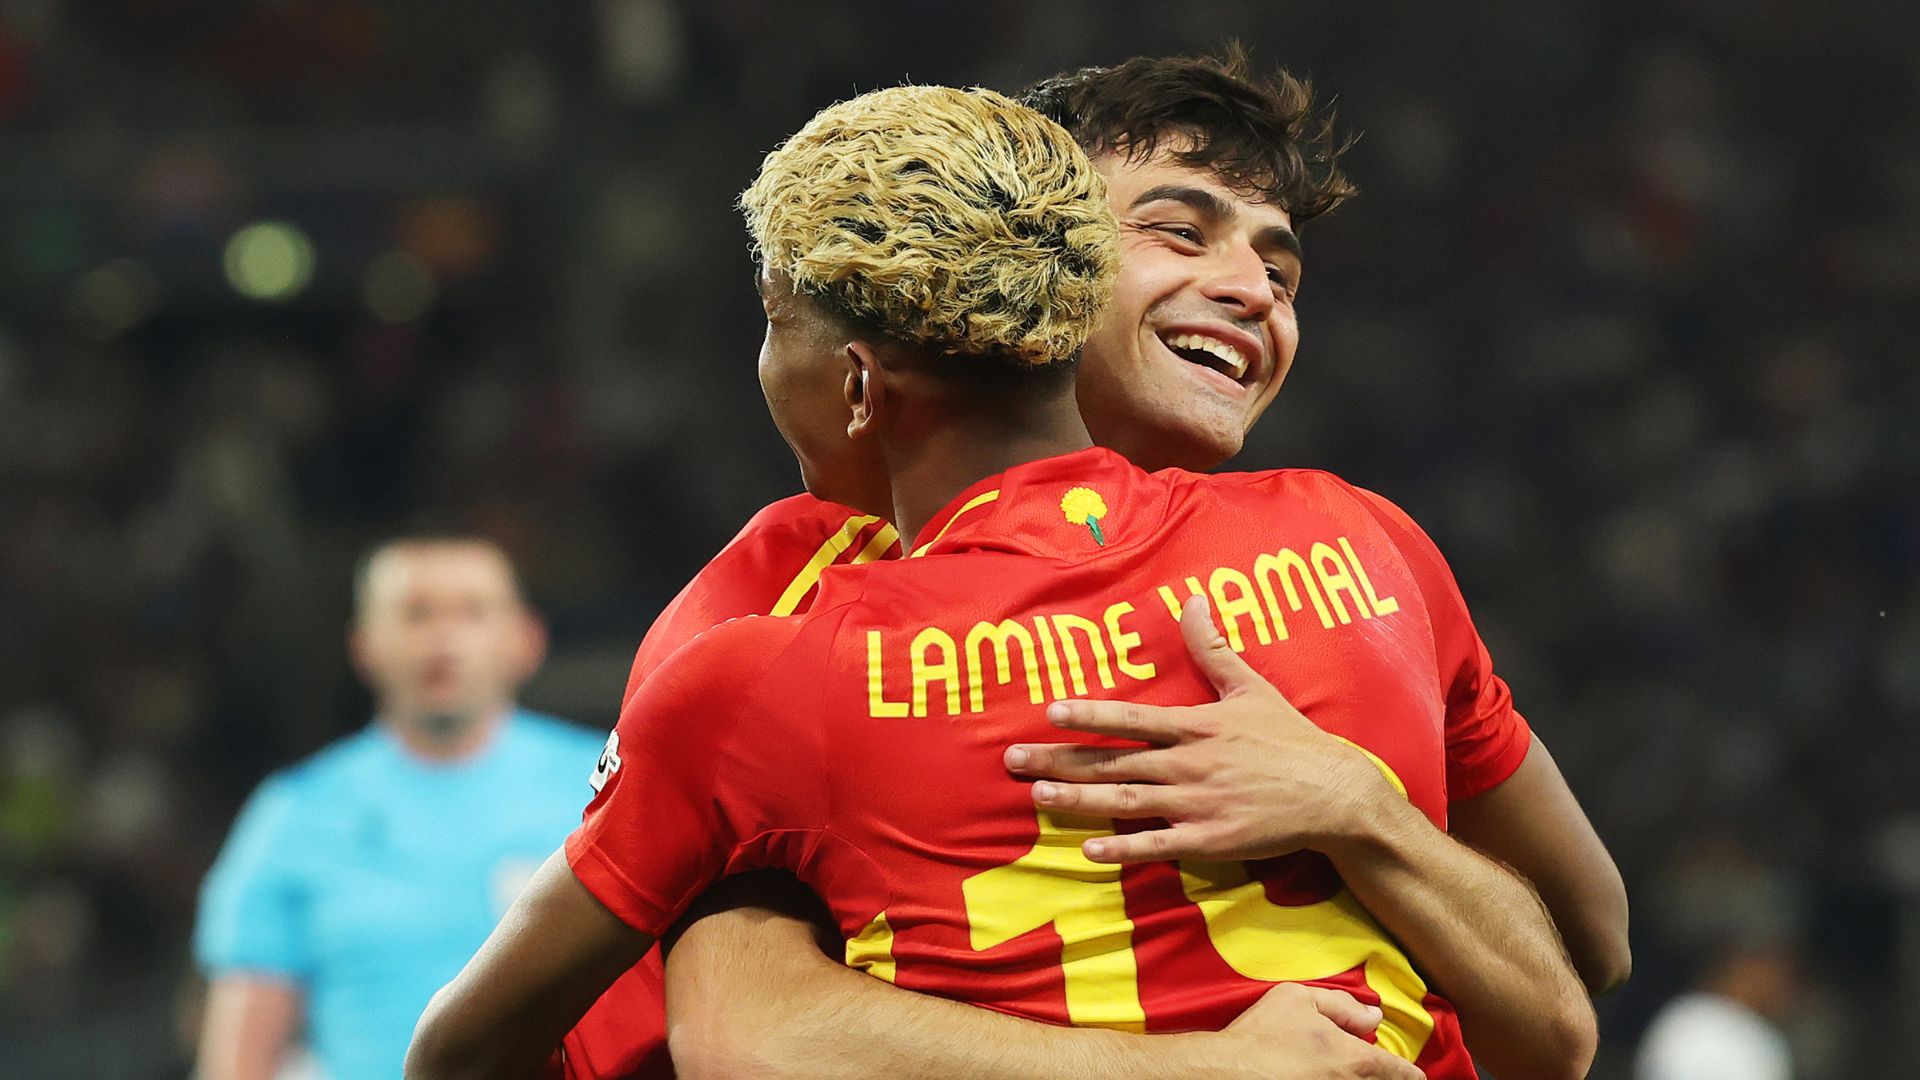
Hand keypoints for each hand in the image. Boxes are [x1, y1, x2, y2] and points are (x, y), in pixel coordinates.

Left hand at [1004, 595, 1407, 862]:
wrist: (1335, 794)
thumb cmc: (1289, 740)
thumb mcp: (1251, 688)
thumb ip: (1213, 648)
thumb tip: (1194, 598)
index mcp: (1197, 727)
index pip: (1132, 719)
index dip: (1090, 715)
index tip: (1050, 712)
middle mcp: (1189, 765)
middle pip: (1114, 762)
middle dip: (1060, 762)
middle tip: (1013, 762)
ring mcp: (1197, 805)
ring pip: (1126, 802)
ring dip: (1079, 802)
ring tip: (1038, 798)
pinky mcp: (1209, 841)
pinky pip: (1158, 845)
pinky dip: (1123, 849)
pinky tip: (1089, 851)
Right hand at [1208, 984, 1424, 1079]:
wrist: (1228, 1072)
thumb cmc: (1263, 1034)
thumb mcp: (1299, 998)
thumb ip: (1343, 1005)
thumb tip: (1373, 1017)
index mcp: (1355, 1059)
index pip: (1400, 1073)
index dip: (1410, 1074)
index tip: (1416, 1077)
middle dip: (1388, 1079)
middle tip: (1385, 1073)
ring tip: (1354, 1074)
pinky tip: (1327, 1078)